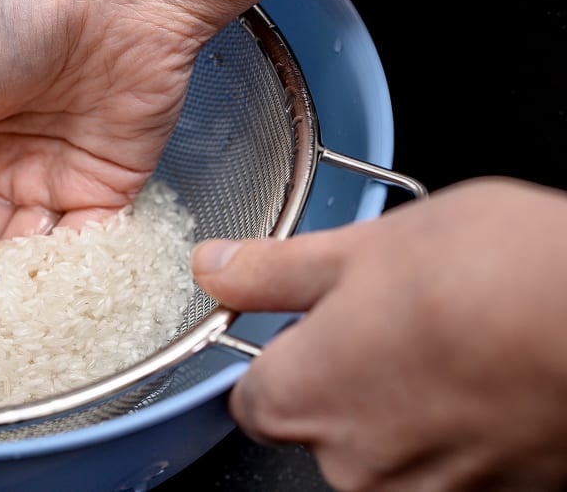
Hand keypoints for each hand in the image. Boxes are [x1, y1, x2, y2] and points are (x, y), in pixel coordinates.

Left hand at [192, 178, 566, 490]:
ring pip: (390, 447)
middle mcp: (352, 465)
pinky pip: (452, 464)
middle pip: (321, 425)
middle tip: (401, 317)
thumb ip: (272, 271)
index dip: (285, 354)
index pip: (252, 398)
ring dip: (410, 406)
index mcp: (299, 400)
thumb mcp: (361, 247)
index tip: (317, 323)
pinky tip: (493, 378)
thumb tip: (215, 268)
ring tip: (458, 344)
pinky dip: (463, 430)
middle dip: (350, 376)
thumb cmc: (496, 276)